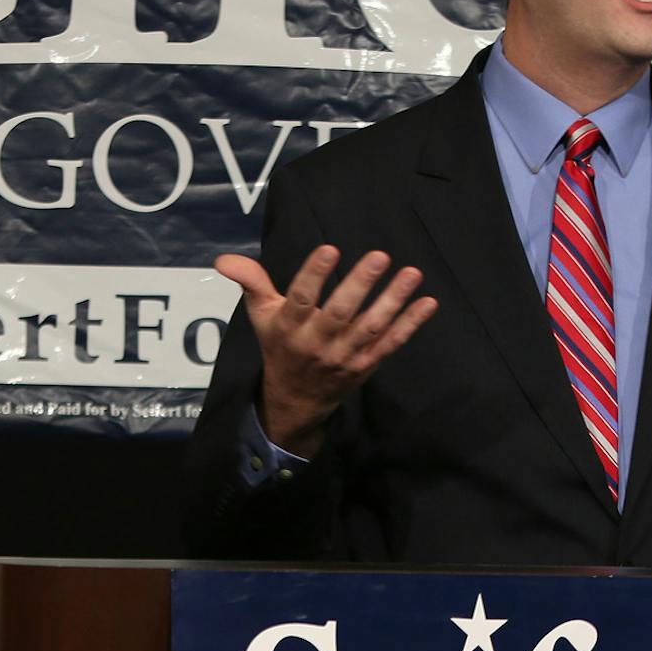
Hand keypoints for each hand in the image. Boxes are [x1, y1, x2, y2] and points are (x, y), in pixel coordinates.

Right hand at [219, 244, 436, 457]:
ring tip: (411, 273)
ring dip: (392, 301)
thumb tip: (224, 259)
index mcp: (288, 328)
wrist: (295, 401)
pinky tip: (427, 302)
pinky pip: (390, 344)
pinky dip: (410, 325)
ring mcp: (344, 356)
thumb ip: (250, 282)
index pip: (301, 299)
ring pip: (370, 327)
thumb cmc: (279, 347)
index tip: (329, 248)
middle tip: (380, 256)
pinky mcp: (365, 365)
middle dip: (360, 285)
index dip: (314, 274)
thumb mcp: (260, 315)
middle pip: (340, 312)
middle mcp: (316, 343)